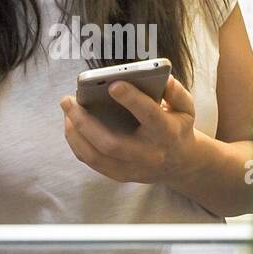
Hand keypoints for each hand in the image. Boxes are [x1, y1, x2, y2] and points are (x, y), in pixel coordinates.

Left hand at [59, 75, 203, 184]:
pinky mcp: (120, 175)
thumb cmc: (176, 127)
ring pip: (95, 157)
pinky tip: (71, 124)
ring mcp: (132, 169)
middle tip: (68, 100)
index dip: (132, 100)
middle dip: (85, 121)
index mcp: (166, 133)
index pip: (149, 116)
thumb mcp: (186, 108)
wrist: (180, 164)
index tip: (113, 84)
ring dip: (75, 133)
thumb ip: (176, 92)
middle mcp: (148, 154)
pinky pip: (91, 162)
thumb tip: (163, 78)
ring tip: (66, 110)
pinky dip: (77, 143)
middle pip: (111, 143)